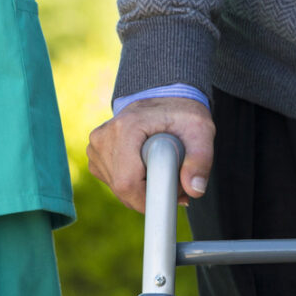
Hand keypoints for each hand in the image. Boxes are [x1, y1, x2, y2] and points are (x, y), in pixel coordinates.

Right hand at [86, 97, 215, 212]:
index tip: (175, 196)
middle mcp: (104, 136)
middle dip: (151, 196)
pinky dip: (132, 185)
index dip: (152, 198)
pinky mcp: (94, 154)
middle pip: (122, 189)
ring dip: (142, 192)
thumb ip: (200, 160)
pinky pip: (113, 184)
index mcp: (126, 127)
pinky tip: (146, 170)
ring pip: (118, 189)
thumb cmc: (181, 114)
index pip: (128, 182)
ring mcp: (95, 146)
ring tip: (163, 171)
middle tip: (177, 185)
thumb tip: (194, 190)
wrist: (162, 97)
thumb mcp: (200, 132)